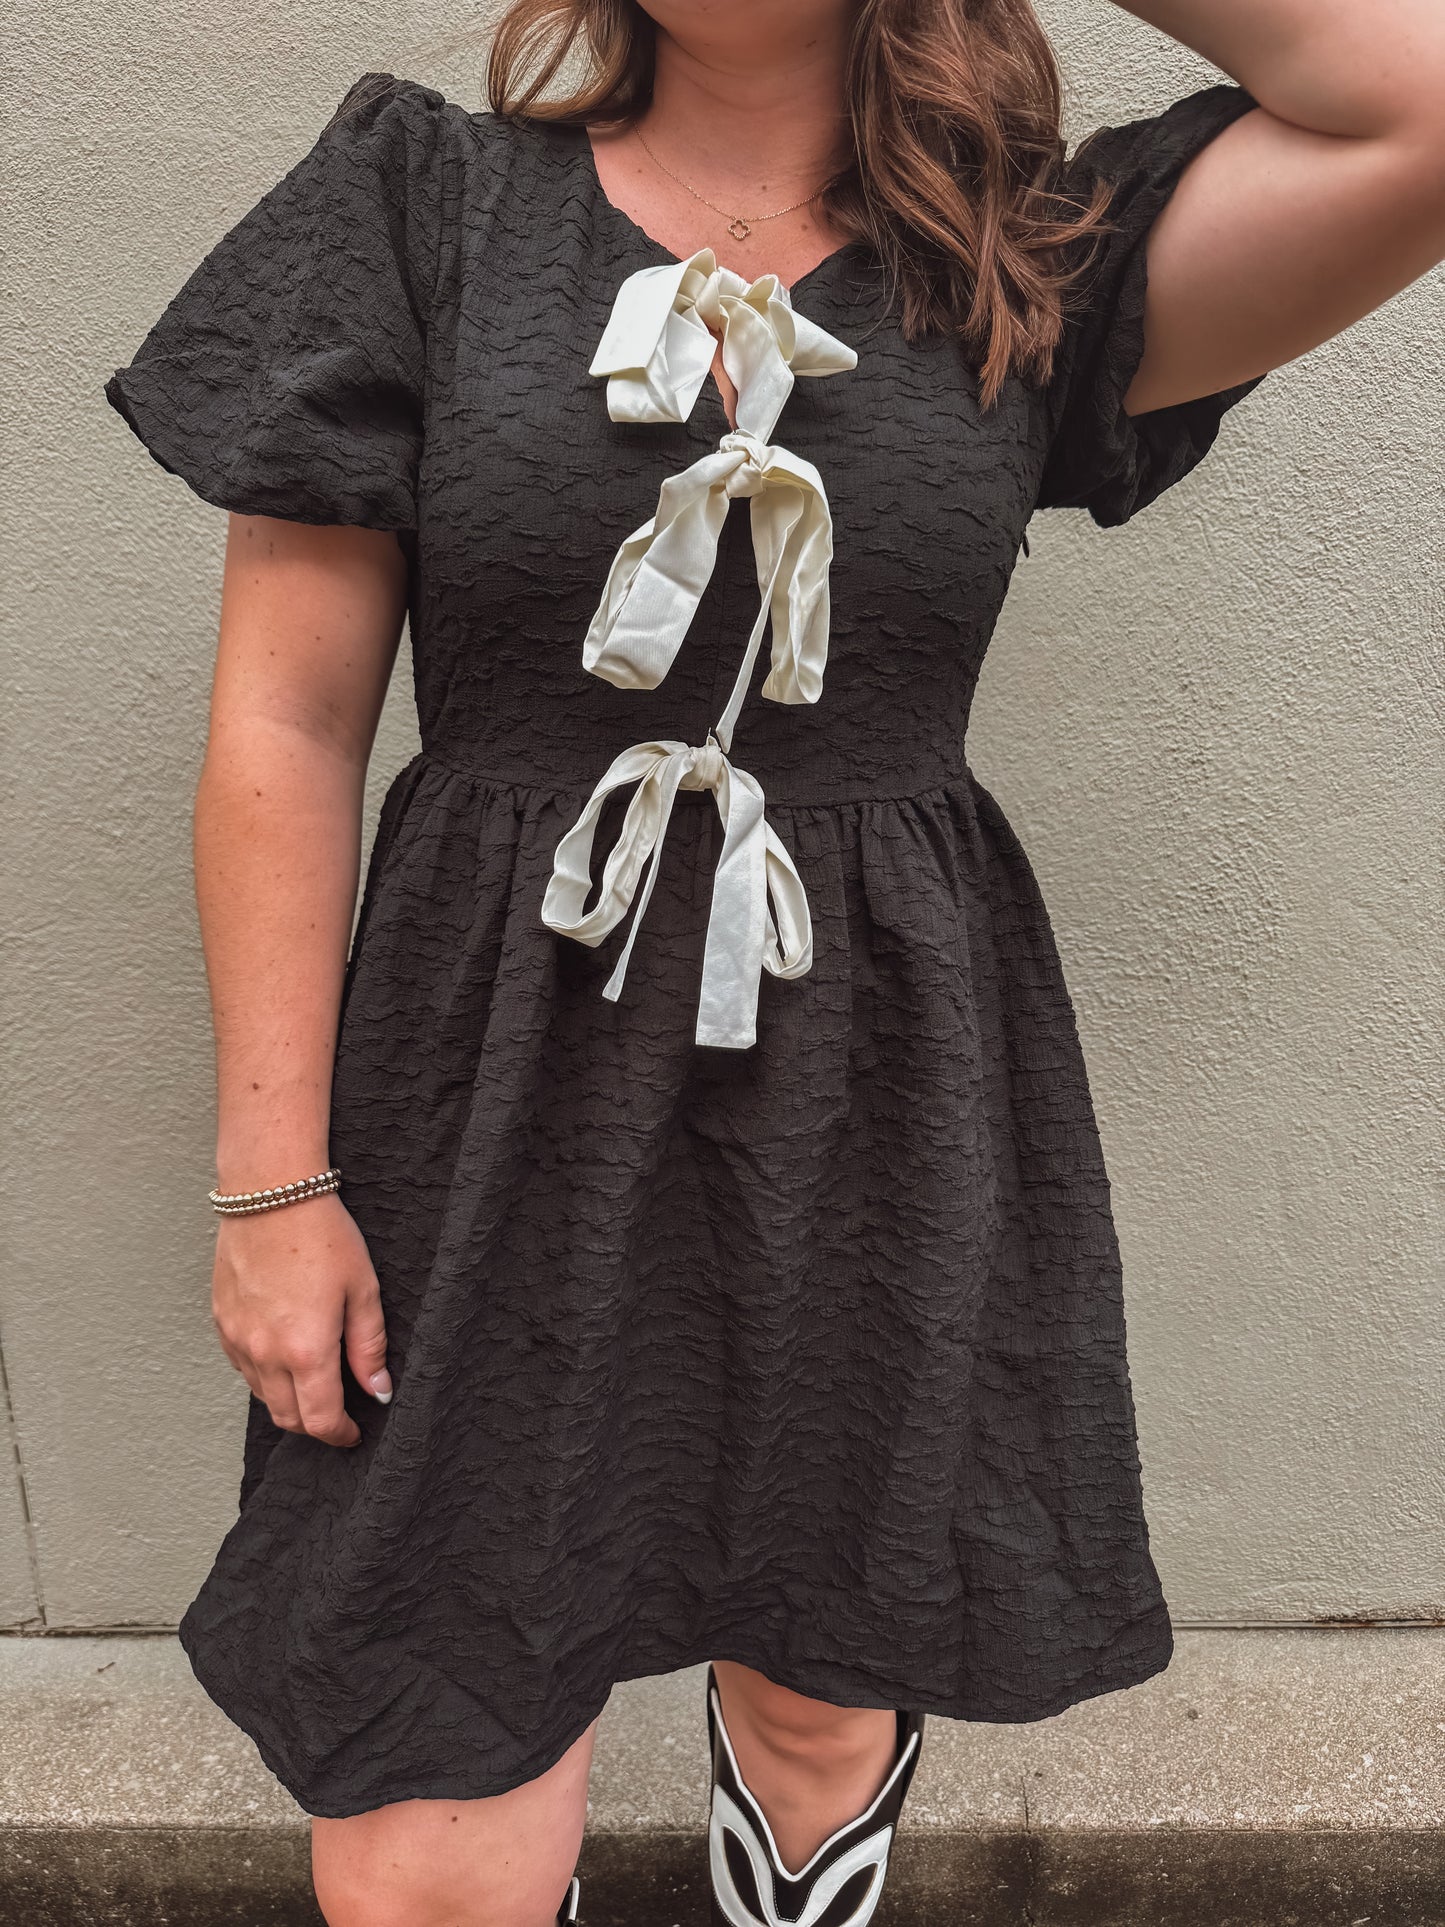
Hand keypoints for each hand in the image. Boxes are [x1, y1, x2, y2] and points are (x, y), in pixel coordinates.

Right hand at [211, 1191, 390, 1445]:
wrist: (270, 1194)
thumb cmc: (321, 1235)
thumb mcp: (362, 1290)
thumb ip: (369, 1348)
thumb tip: (378, 1390)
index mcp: (305, 1350)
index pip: (319, 1420)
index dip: (339, 1435)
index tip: (353, 1434)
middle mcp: (264, 1353)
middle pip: (287, 1417)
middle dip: (314, 1424)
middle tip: (337, 1413)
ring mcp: (237, 1339)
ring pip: (262, 1395)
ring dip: (288, 1400)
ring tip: (313, 1381)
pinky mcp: (221, 1322)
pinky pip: (242, 1367)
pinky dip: (264, 1375)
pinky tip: (284, 1355)